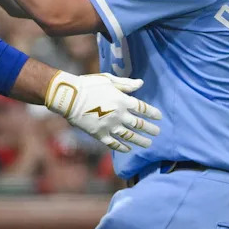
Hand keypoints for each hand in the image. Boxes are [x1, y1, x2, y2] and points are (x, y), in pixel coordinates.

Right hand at [45, 71, 161, 152]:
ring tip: (148, 144)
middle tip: (157, 132)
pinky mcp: (100, 134)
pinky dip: (122, 147)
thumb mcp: (109, 80)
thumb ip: (126, 84)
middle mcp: (119, 115)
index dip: (152, 113)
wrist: (70, 97)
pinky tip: (128, 149)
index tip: (159, 117)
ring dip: (140, 140)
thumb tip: (141, 83)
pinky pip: (114, 143)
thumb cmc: (88, 85)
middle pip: (139, 124)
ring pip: (129, 136)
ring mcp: (110, 126)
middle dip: (150, 129)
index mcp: (123, 100)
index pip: (143, 108)